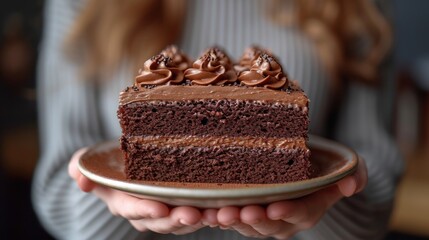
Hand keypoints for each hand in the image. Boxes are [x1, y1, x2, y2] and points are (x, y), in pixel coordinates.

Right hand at [68, 148, 205, 234]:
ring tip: (213, 213)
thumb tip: (80, 178)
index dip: (145, 210)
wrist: (126, 162)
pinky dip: (209, 211)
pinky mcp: (182, 203)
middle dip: (177, 219)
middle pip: (161, 220)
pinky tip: (223, 206)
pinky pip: (195, 211)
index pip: (133, 209)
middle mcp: (145, 211)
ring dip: (197, 218)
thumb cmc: (109, 162)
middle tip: (193, 214)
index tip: (160, 209)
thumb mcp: (90, 161)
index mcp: (123, 202)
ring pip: (181, 219)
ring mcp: (164, 209)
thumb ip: (81, 167)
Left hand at [203, 156, 366, 238]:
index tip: (274, 208)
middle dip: (252, 219)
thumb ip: (353, 174)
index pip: (298, 213)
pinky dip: (216, 214)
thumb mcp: (343, 169)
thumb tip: (351, 184)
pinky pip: (231, 215)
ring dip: (230, 219)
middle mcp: (284, 218)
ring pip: (245, 222)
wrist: (303, 169)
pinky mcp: (245, 209)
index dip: (286, 212)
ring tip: (216, 213)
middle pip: (267, 223)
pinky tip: (202, 209)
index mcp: (307, 209)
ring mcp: (263, 216)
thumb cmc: (323, 168)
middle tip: (238, 213)